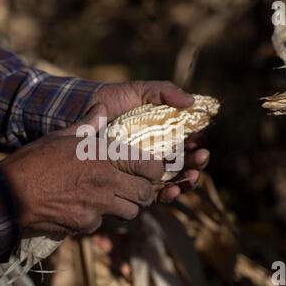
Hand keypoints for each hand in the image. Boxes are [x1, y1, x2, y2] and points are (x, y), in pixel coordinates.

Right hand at [0, 104, 163, 234]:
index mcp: (104, 156)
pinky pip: (102, 223)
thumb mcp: (61, 136)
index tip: (152, 170)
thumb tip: (101, 107)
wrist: (11, 193)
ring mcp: (97, 206)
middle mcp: (106, 183)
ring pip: (130, 213)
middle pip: (144, 194)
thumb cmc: (36, 160)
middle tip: (134, 187)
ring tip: (112, 198)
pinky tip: (83, 208)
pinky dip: (97, 218)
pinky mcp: (85, 224)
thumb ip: (87, 124)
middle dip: (143, 192)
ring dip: (125, 207)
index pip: (149, 166)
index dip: (155, 170)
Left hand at [91, 80, 209, 202]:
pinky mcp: (134, 182)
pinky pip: (155, 194)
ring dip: (188, 181)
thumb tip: (191, 101)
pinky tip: (171, 190)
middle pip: (187, 163)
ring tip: (190, 176)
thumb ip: (165, 92)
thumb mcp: (140, 91)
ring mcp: (146, 169)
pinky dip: (167, 195)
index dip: (198, 144)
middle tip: (201, 158)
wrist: (85, 112)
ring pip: (175, 181)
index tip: (199, 142)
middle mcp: (159, 153)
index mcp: (165, 133)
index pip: (189, 143)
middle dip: (198, 164)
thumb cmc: (114, 100)